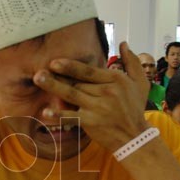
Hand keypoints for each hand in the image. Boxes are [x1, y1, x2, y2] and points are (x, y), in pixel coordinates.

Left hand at [34, 42, 149, 152]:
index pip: (89, 71)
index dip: (71, 66)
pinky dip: (59, 116)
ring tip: (38, 78)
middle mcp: (106, 92)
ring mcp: (97, 108)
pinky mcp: (91, 123)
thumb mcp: (140, 83)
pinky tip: (45, 112)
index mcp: (115, 79)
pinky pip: (72, 117)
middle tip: (39, 70)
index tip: (55, 62)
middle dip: (58, 76)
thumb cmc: (135, 108)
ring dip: (54, 87)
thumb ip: (132, 62)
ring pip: (72, 95)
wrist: (135, 136)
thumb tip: (123, 43)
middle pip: (77, 82)